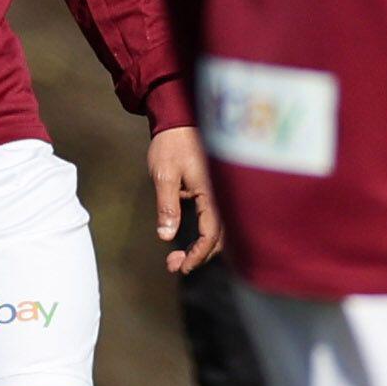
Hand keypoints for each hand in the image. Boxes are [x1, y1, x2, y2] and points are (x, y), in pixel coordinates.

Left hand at [150, 126, 220, 274]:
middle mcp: (222, 194)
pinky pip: (216, 219)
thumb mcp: (164, 175)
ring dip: (202, 247)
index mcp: (212, 192)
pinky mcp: (214, 190)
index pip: (211, 233)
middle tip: (173, 264)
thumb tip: (167, 235)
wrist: (180, 118)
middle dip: (199, 255)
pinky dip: (205, 235)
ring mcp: (220, 192)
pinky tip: (188, 240)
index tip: (182, 267)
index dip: (199, 254)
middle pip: (219, 237)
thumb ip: (167, 206)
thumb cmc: (172, 143)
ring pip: (219, 230)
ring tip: (177, 256)